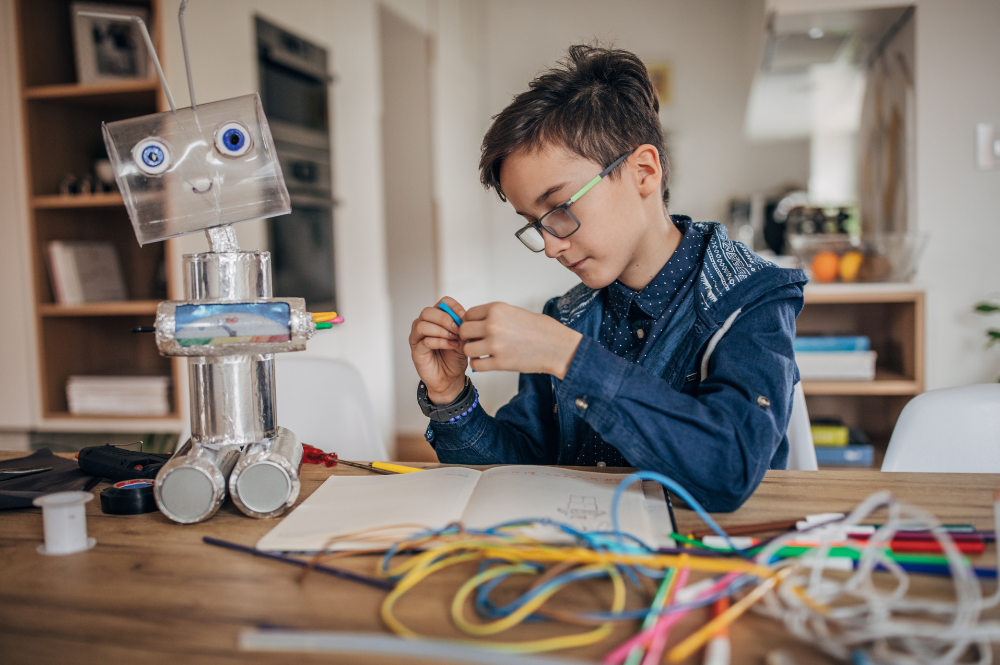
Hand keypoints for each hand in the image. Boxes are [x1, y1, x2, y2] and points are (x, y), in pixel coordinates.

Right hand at [409, 297, 468, 403]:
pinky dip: (440, 342)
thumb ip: (463, 329)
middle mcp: (424, 325)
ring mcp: (417, 337)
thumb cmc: (455, 358)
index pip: (442, 302)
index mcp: (437, 319)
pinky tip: (451, 346)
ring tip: (454, 339)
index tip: (463, 316)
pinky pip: (424, 341)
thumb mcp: (463, 341)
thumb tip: (465, 319)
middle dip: (445, 319)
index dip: (453, 306)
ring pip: (422, 325)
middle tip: (458, 329)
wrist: (450, 379)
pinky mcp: (416, 351)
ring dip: (441, 331)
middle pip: (428, 311)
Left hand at [460, 302, 582, 377]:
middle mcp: (493, 324)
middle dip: (468, 337)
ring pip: (467, 348)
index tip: (476, 329)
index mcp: (497, 309)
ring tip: (483, 352)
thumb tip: (477, 322)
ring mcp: (495, 344)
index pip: (469, 314)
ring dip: (473, 351)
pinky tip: (487, 362)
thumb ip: (495, 316)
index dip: (470, 322)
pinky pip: (476, 364)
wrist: (558, 347)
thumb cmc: (542, 330)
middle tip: (477, 341)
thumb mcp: (516, 312)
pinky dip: (479, 364)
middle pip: (464, 331)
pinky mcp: (500, 362)